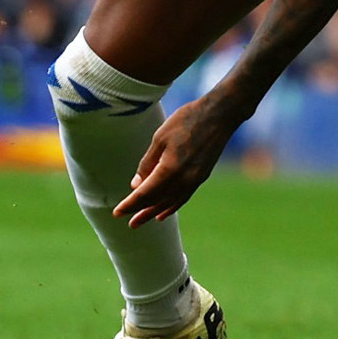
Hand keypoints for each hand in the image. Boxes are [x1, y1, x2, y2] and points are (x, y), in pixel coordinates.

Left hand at [113, 91, 242, 227]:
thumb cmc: (186, 121)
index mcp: (169, 169)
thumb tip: (136, 185)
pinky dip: (172, 207)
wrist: (219, 115)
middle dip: (141, 212)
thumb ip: (147, 163)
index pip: (145, 194)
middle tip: (129, 223)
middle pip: (157, 202)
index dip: (130, 204)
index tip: (117, 212)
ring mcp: (194, 180)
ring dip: (155, 212)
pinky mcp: (201, 177)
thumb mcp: (160, 138)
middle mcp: (183, 180)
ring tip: (143, 220)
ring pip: (170, 202)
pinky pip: (183, 198)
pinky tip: (164, 213)